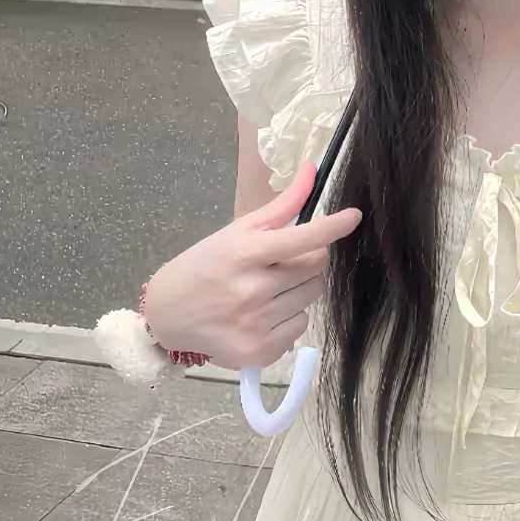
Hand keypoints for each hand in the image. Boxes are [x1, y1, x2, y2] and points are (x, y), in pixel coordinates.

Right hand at [143, 161, 361, 369]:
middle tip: (283, 261)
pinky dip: (289, 317)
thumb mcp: (238, 230)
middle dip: (309, 259)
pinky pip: (300, 326)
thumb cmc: (207, 265)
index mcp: (245, 254)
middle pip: (315, 267)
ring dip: (300, 288)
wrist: (166, 315)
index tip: (353, 216)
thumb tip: (312, 168)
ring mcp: (256, 325)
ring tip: (269, 288)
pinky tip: (263, 314)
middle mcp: (252, 290)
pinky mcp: (258, 352)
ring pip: (312, 296)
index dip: (332, 226)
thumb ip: (283, 204)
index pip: (302, 238)